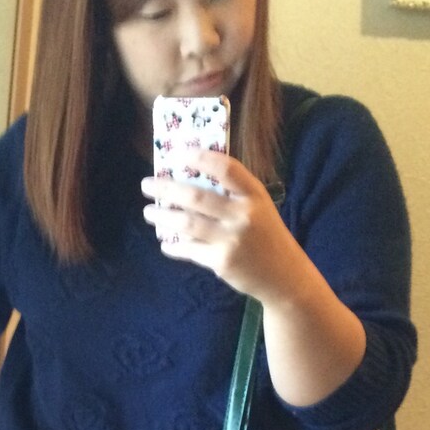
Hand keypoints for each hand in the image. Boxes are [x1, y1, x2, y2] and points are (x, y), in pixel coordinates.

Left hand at [141, 151, 309, 306]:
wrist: (283, 276)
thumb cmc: (265, 236)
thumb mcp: (258, 208)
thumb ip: (233, 194)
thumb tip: (189, 180)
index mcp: (254, 195)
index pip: (226, 169)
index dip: (201, 158)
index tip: (179, 153)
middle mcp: (243, 215)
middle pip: (196, 197)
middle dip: (166, 189)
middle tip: (146, 185)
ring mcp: (231, 240)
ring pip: (187, 224)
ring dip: (162, 217)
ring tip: (149, 212)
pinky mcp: (221, 262)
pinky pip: (190, 250)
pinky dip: (174, 246)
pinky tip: (165, 242)